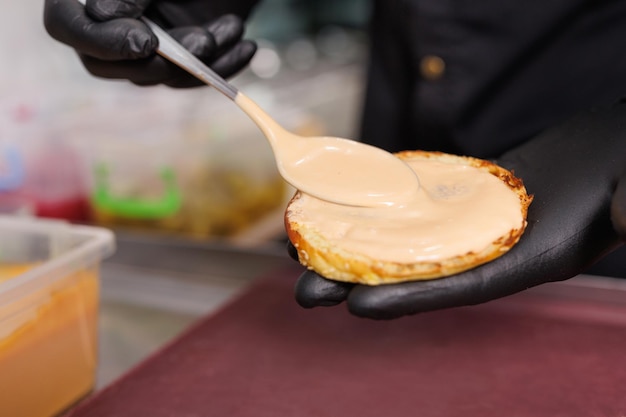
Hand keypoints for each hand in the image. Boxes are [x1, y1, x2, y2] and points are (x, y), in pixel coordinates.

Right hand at [43, 0, 258, 86]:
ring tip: (233, 25)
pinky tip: (248, 45)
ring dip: (200, 61)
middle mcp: (112, 19)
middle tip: (203, 41)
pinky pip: (190, 78)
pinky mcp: (179, 54)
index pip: (66, 25)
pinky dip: (223, 66)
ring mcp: (145, 40)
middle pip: (108, 66)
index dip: (102, 42)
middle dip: (161, 63)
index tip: (146, 41)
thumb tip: (100, 13)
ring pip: (156, 77)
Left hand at [291, 103, 625, 318]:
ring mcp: (466, 224)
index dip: (402, 298)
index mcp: (515, 264)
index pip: (451, 287)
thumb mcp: (614, 206)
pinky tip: (346, 210)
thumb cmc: (613, 187)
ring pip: (402, 239)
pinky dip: (380, 212)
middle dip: (357, 279)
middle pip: (410, 269)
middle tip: (305, 290)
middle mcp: (481, 250)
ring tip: (307, 251)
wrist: (607, 156)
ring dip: (355, 245)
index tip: (353, 305)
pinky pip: (412, 208)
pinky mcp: (458, 199)